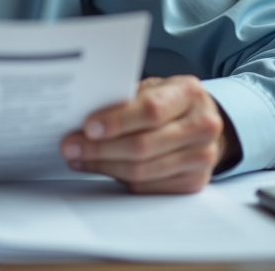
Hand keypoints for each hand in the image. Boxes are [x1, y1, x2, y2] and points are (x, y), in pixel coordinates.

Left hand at [60, 76, 237, 193]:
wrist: (201, 123)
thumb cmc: (169, 102)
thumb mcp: (154, 88)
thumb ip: (128, 99)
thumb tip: (84, 117)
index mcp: (189, 93)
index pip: (151, 110)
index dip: (117, 121)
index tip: (88, 127)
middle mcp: (203, 126)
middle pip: (144, 145)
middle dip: (101, 148)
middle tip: (71, 147)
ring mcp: (202, 157)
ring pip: (143, 170)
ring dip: (104, 166)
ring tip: (79, 159)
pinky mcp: (194, 182)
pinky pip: (148, 186)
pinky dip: (119, 178)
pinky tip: (100, 168)